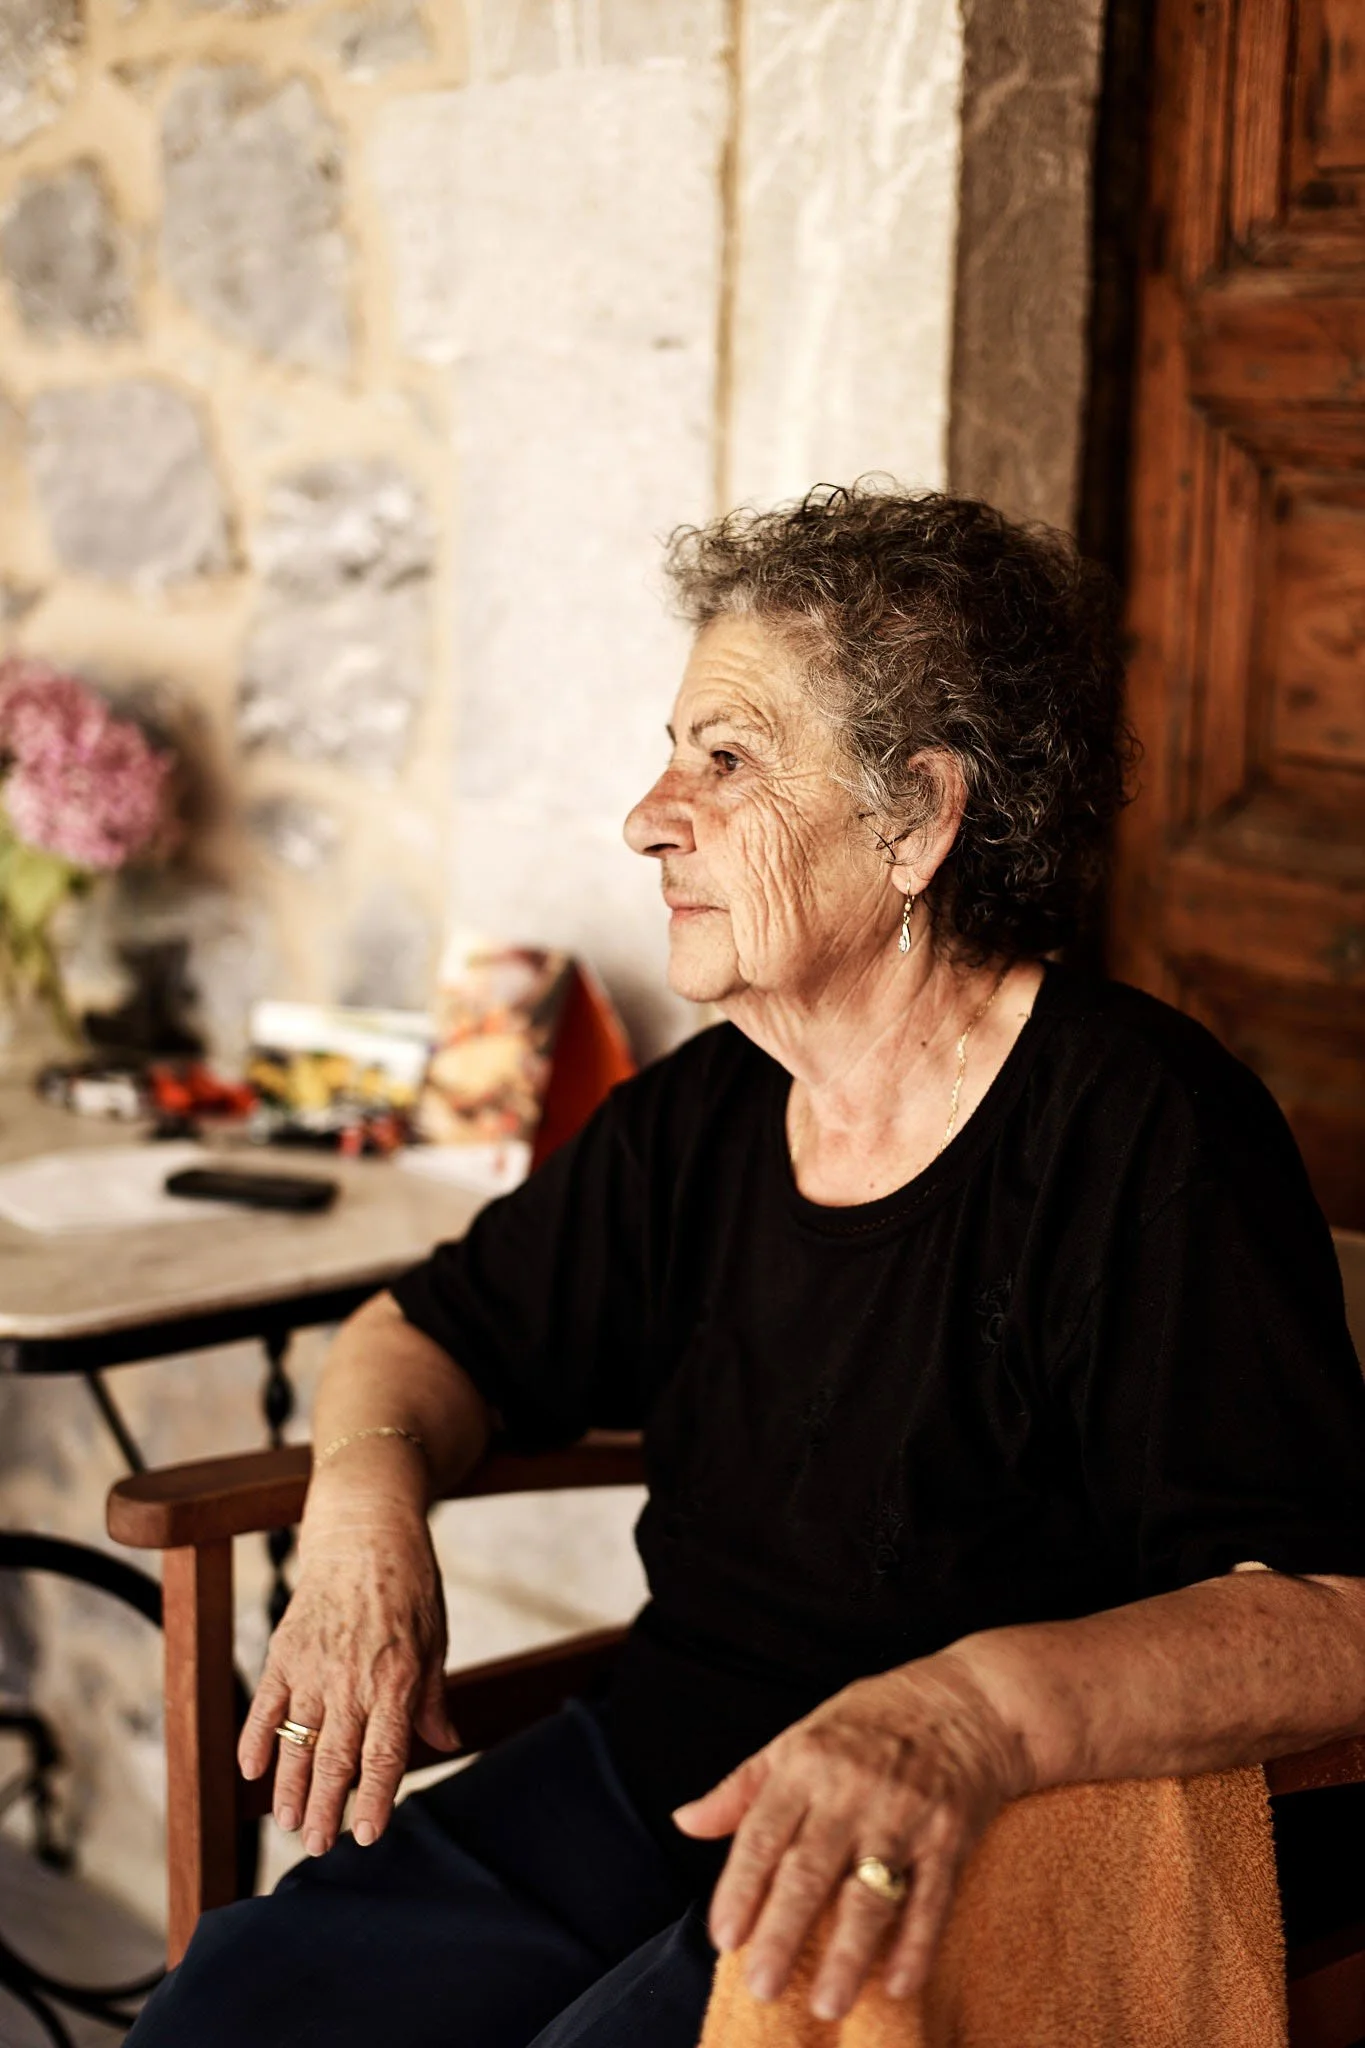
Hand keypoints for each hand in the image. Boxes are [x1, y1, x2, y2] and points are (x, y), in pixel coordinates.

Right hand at [237, 1492, 456, 1858]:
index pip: (382, 1756)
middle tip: (317, 1849)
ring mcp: (312, 1667)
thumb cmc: (409, 1588)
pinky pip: (264, 1705)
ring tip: (288, 1824)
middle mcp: (351, 1680)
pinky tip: (251, 1771)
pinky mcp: (283, 1651)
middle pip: (335, 1759)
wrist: (365, 1533)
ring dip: (290, 1787)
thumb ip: (432, 1698)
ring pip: (297, 1741)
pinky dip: (255, 1739)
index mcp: (394, 1681)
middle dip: (326, 1809)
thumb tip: (446, 1744)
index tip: (365, 1836)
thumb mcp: (434, 1641)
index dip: (373, 1799)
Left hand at [673, 1656, 1029, 2021]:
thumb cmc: (870, 1722)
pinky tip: (897, 1984)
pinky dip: (916, 1945)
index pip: (764, 1833)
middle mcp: (852, 1790)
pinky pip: (932, 1899)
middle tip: (762, 1985)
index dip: (741, 1887)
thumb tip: (684, 1821)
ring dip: (849, 1952)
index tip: (724, 1938)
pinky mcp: (949, 1836)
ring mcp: (904, 1814)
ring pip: (870, 1892)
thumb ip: (742, 1786)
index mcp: (807, 1763)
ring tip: (827, 2003)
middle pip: (811, 1869)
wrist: (965, 1702)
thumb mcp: (799, 1736)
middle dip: (784, 1930)